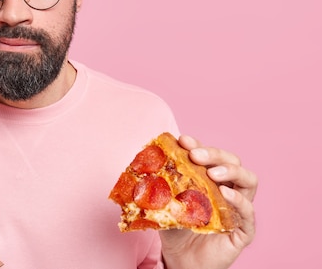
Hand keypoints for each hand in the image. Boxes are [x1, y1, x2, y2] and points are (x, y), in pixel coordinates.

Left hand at [159, 134, 256, 268]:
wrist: (180, 260)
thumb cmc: (175, 229)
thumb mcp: (165, 203)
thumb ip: (161, 185)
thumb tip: (148, 164)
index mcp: (210, 179)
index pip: (209, 156)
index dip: (198, 145)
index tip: (183, 140)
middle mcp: (228, 189)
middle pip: (232, 162)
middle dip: (214, 154)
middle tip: (196, 155)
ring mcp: (238, 208)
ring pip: (249, 180)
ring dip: (232, 171)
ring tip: (214, 173)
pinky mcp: (243, 230)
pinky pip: (249, 213)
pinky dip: (239, 201)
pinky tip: (226, 194)